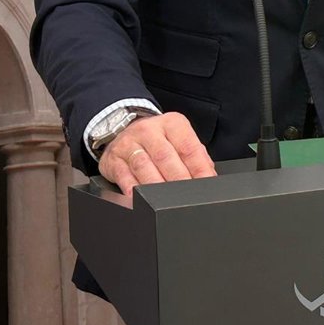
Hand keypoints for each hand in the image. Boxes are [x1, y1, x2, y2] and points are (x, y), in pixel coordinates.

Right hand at [98, 112, 216, 194]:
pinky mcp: (114, 160)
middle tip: (187, 195)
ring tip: (166, 200)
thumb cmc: (158, 139)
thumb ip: (196, 155)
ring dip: (156, 186)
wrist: (123, 131)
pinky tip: (141, 200)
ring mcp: (129, 144)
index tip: (206, 182)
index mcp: (172, 124)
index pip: (188, 147)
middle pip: (166, 157)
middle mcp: (149, 131)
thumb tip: (209, 176)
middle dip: (179, 179)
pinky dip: (133, 191)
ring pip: (144, 167)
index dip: (199, 167)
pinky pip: (124, 177)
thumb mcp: (178, 138)